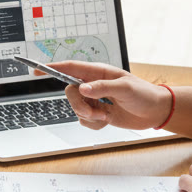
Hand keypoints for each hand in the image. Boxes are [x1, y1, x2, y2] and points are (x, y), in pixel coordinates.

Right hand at [49, 60, 171, 130]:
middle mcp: (93, 85)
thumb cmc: (144, 94)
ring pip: (76, 108)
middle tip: (95, 111)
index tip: (36, 70)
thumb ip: (102, 87)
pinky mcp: (98, 113)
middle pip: (70, 92)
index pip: (70, 68)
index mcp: (98, 72)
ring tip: (106, 116)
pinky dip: (94, 124)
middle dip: (79, 105)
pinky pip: (84, 120)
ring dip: (90, 116)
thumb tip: (82, 89)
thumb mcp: (125, 88)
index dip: (52, 68)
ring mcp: (95, 100)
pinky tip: (108, 120)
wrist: (155, 112)